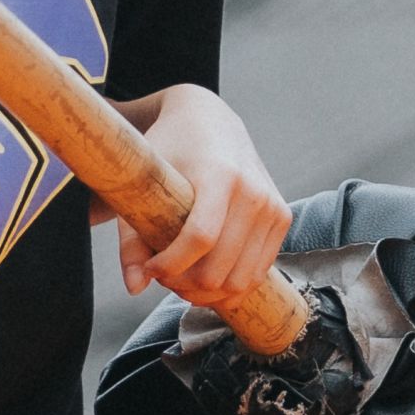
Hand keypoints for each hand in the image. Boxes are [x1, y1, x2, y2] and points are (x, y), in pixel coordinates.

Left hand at [124, 84, 288, 305]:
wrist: (212, 121)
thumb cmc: (171, 150)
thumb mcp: (143, 183)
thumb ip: (132, 239)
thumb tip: (135, 288)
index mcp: (220, 175)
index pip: (200, 238)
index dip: (171, 265)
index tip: (150, 268)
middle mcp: (254, 191)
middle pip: (220, 268)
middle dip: (185, 284)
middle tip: (163, 275)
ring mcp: (273, 207)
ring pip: (242, 280)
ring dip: (208, 292)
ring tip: (183, 278)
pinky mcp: (281, 219)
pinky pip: (258, 273)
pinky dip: (230, 287)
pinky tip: (206, 276)